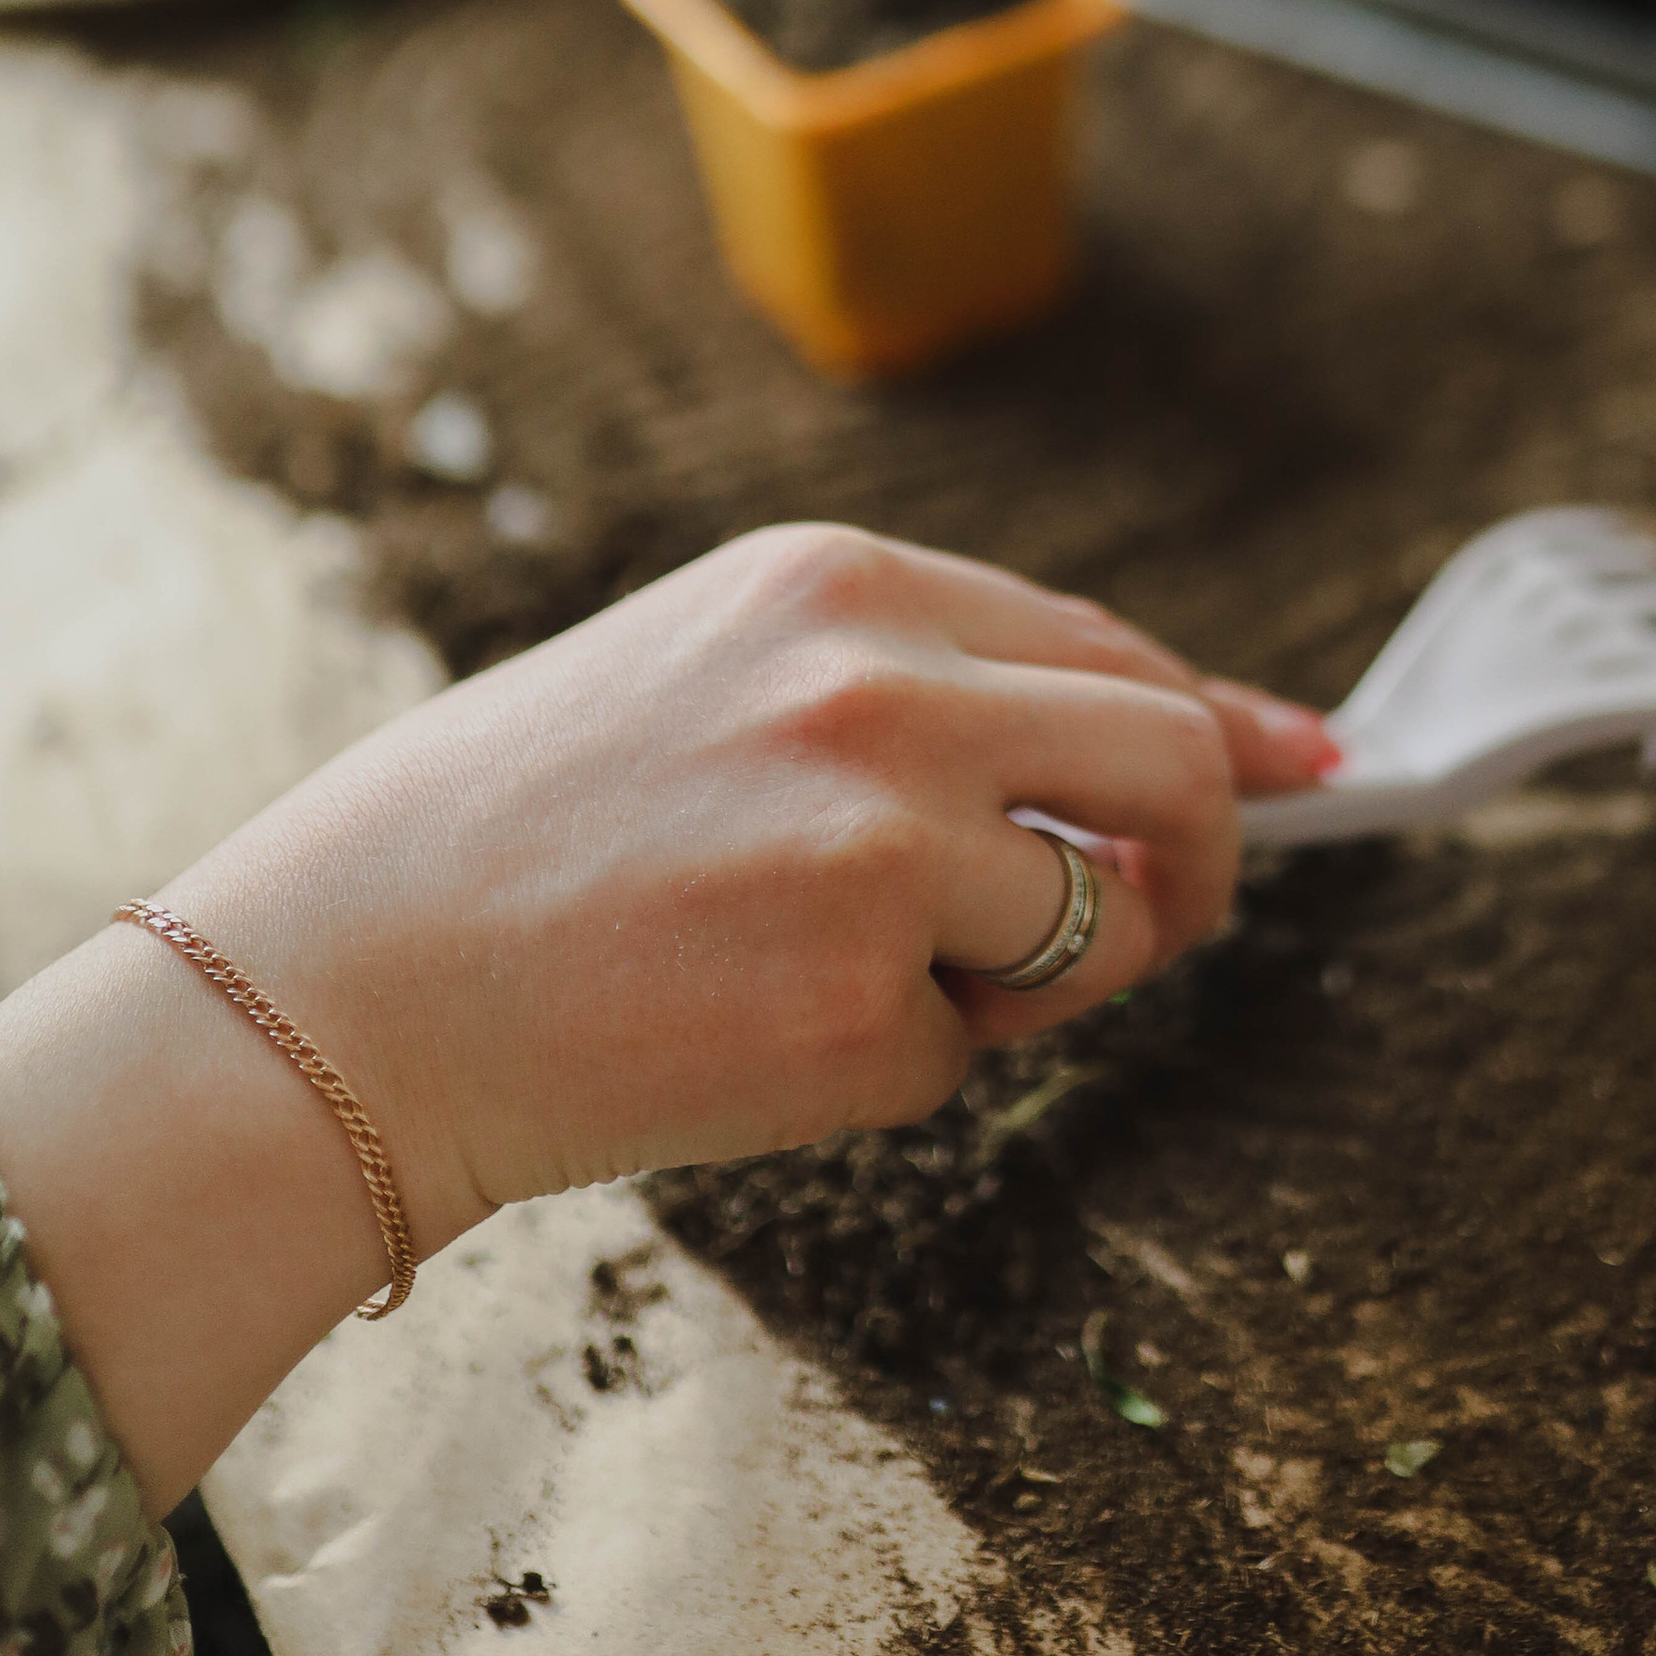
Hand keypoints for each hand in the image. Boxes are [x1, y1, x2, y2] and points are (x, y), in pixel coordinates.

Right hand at [0, 525, 1331, 1511]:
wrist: (346, 983)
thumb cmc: (522, 834)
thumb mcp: (721, 677)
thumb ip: (923, 694)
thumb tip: (1158, 768)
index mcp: (844, 584)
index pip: (1104, 646)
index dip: (1220, 721)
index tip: (1310, 762)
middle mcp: (885, 687)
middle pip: (1167, 756)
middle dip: (1209, 851)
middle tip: (1180, 913)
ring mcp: (883, 847)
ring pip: (1098, 923)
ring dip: (1026, 978)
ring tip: (833, 978)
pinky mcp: (864, 1009)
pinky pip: (967, 1058)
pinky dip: (890, 1071)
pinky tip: (740, 1039)